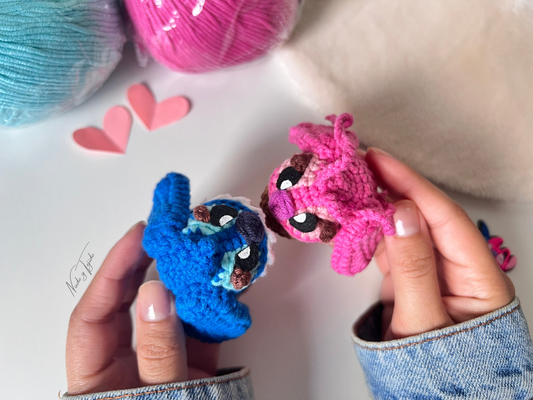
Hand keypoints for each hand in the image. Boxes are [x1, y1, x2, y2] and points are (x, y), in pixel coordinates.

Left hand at [66, 222, 218, 394]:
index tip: (136, 237)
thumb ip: (159, 351)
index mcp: (98, 376)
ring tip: (194, 251)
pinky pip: (201, 333)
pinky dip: (214, 310)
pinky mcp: (194, 369)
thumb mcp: (157, 398)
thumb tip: (157, 291)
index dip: (112, 270)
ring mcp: (162, 364)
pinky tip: (225, 287)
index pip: (93, 314)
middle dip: (143, 266)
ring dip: (182, 284)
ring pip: (167, 314)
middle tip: (162, 233)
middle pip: (128, 306)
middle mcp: (127, 364)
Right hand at [366, 148, 514, 339]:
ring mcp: (433, 273)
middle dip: (394, 189)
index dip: (412, 184)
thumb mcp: (423, 321)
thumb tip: (400, 211)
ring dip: (380, 207)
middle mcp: (458, 268)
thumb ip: (414, 267)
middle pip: (426, 217)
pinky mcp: (412, 281)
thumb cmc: (437, 371)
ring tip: (353, 185)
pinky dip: (373, 232)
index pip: (444, 217)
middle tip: (360, 164)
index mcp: (479, 276)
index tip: (380, 161)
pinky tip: (358, 219)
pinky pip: (393, 248)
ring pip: (406, 229)